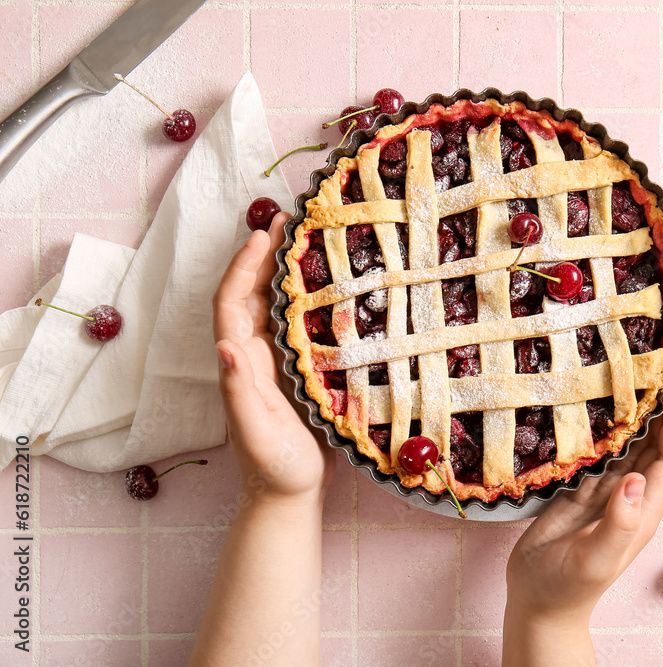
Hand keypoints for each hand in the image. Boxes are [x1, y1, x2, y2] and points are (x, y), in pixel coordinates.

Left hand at [212, 214, 335, 504]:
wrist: (287, 495)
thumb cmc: (274, 468)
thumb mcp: (255, 433)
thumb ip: (238, 392)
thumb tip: (224, 344)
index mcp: (239, 363)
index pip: (232, 304)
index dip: (243, 267)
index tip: (263, 234)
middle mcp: (251, 355)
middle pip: (251, 293)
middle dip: (264, 254)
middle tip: (290, 220)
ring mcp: (274, 361)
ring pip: (273, 304)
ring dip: (284, 270)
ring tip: (309, 239)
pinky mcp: (296, 370)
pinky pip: (296, 323)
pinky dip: (306, 297)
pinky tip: (330, 284)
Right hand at [503, 376, 662, 665]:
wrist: (539, 602)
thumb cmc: (569, 587)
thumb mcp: (597, 559)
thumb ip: (619, 523)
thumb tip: (637, 479)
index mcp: (644, 511)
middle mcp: (631, 496)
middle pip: (655, 445)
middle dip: (661, 409)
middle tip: (658, 367)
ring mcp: (606, 492)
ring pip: (628, 445)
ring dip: (634, 414)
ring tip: (631, 376)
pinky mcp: (581, 490)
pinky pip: (598, 452)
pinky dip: (602, 428)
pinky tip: (595, 405)